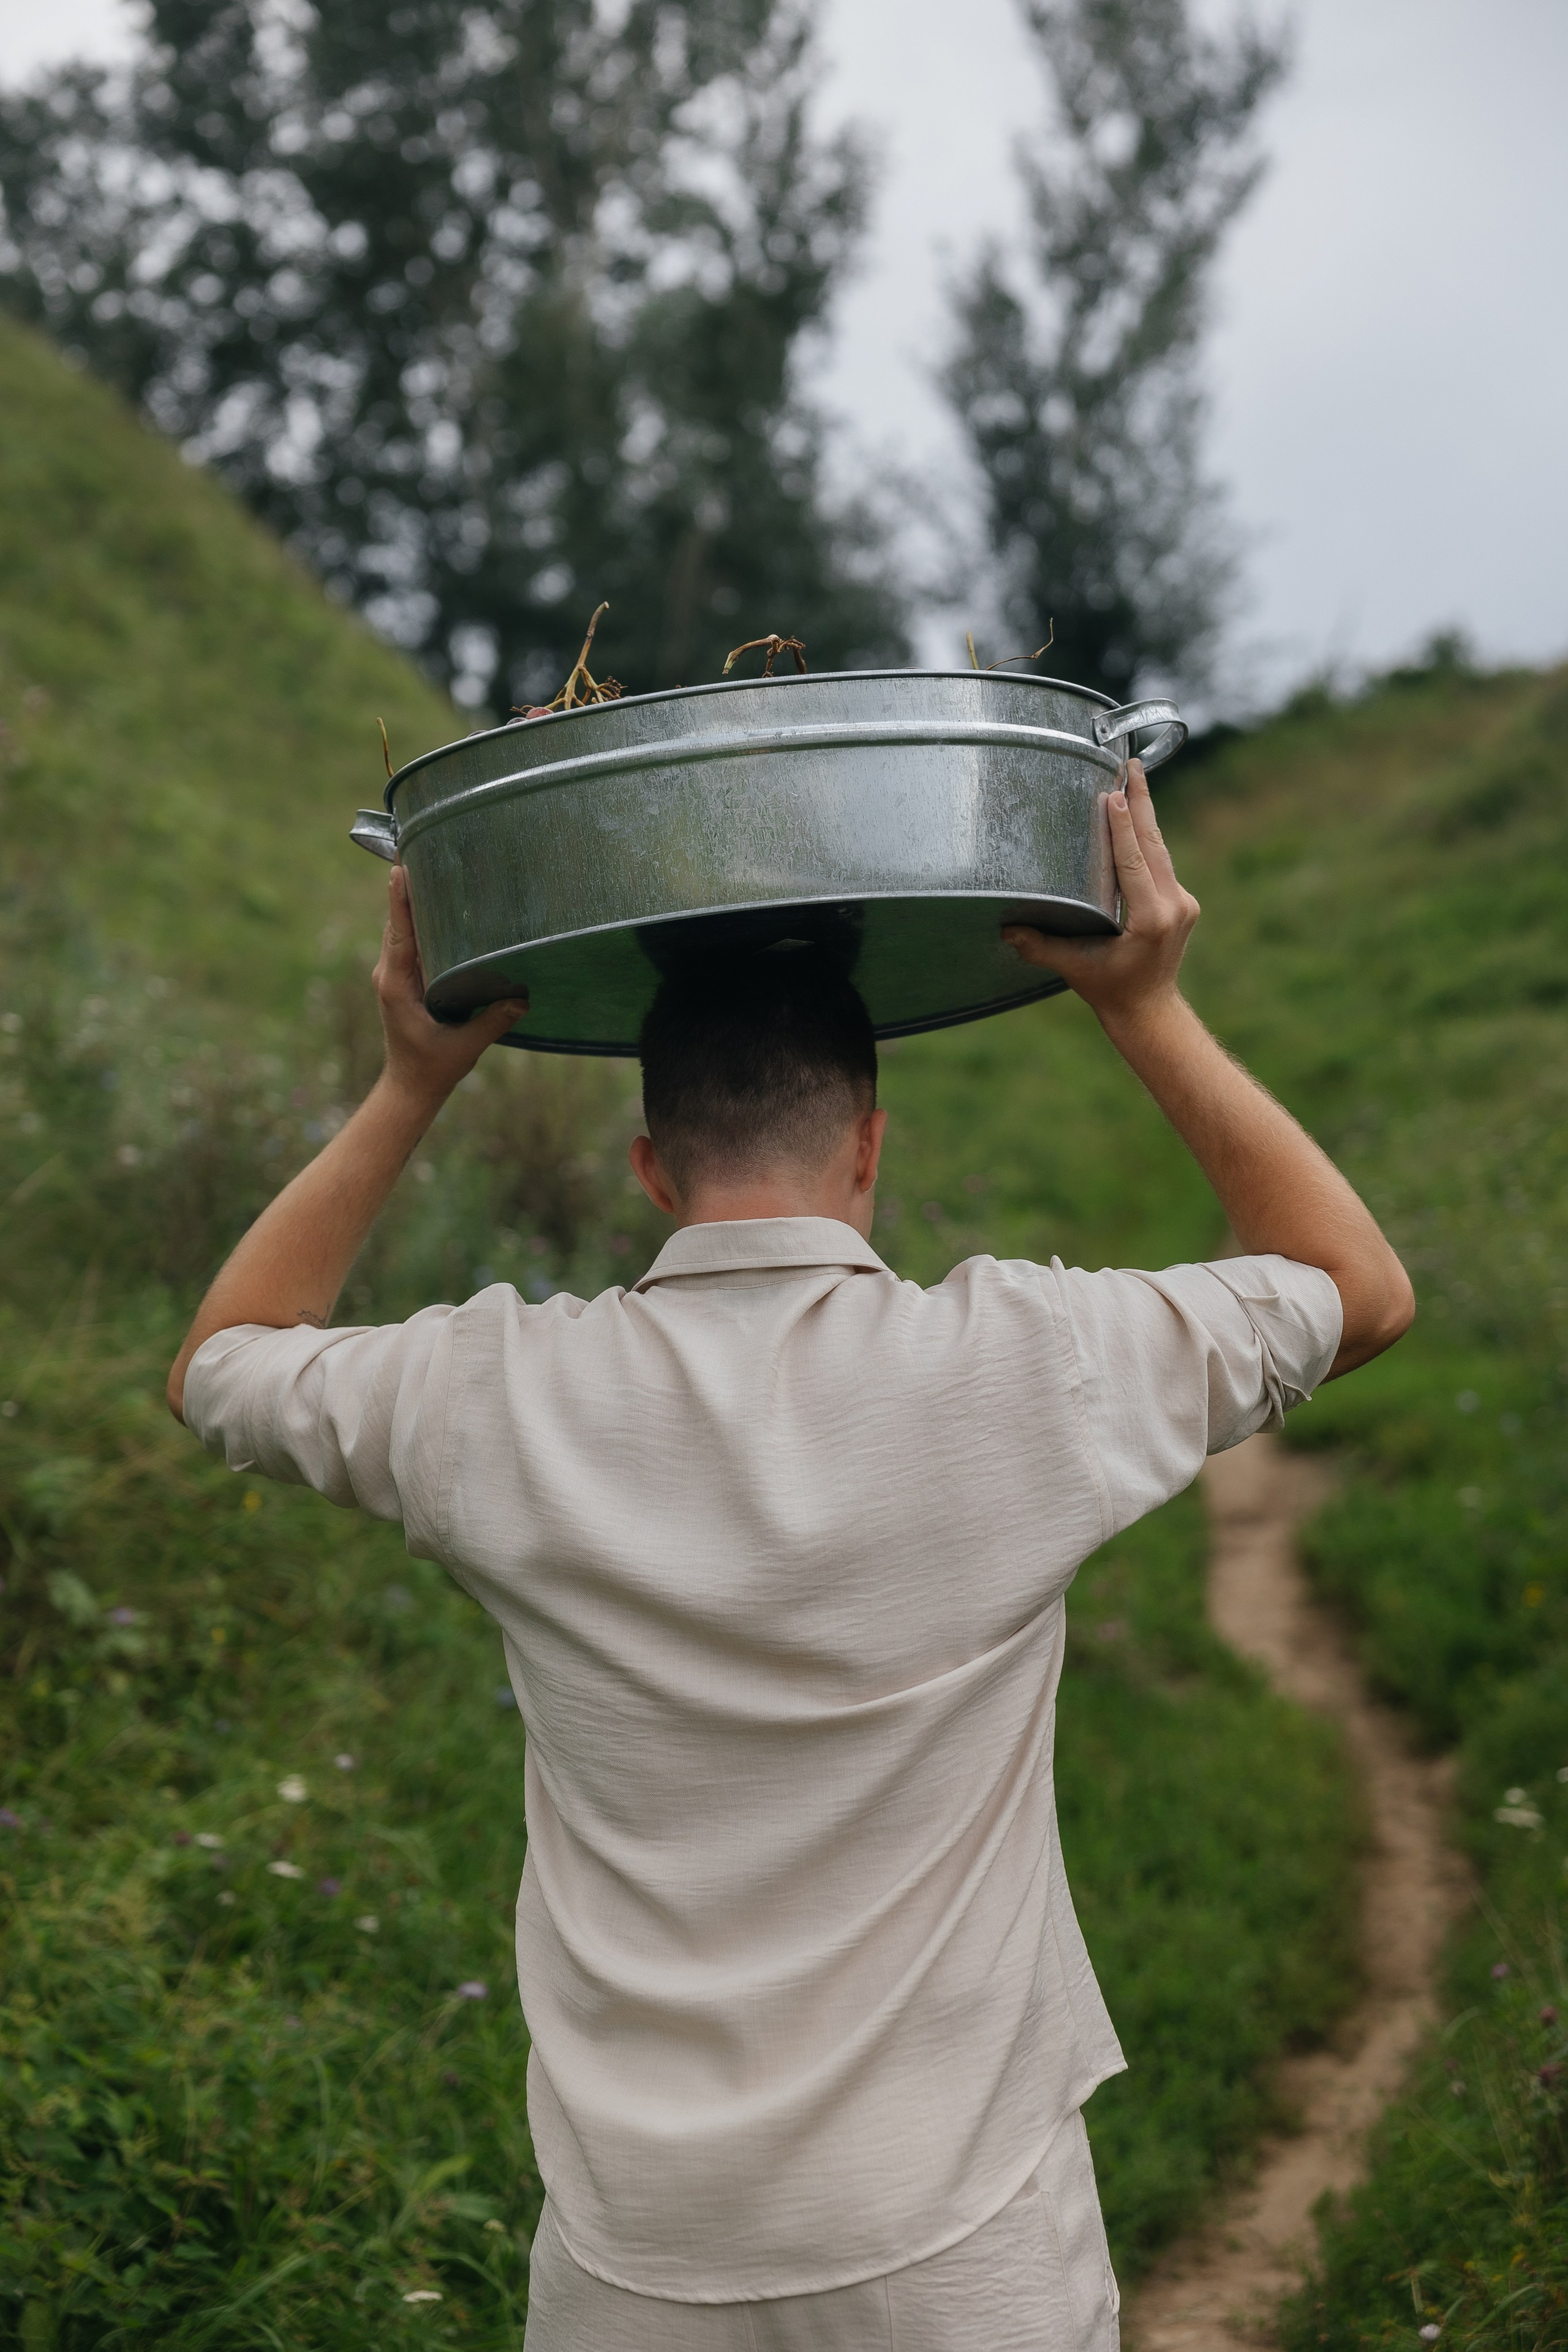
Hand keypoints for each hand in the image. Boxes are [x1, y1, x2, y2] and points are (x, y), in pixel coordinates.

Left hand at [374, 865, 525, 1105]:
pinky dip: (416, 917)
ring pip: (400, 928)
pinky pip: (407, 939)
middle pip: (396, 921)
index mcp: (397, 986)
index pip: (398, 934)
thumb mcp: (466, 1047)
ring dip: (410, 898)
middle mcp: (390, 974)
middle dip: (405, 886)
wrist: (410, 1087)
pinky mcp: (402, 978)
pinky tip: (433, 899)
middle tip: (416, 847)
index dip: (400, 900)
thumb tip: (524, 998)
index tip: (400, 867)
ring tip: (424, 861)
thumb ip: (493, 1021)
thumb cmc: (433, 1068)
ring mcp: (394, 975)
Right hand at [1002, 760, 1199, 1033]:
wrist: (1149, 1010)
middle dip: (1141, 802)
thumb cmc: (1109, 990)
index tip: (1114, 792)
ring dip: (1145, 815)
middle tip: (1132, 765)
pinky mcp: (1184, 902)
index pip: (1133, 860)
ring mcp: (1184, 902)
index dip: (1123, 825)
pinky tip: (1135, 816)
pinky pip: (1162, 863)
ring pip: (1160, 849)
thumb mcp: (1073, 967)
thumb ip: (1041, 947)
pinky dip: (1146, 839)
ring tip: (1134, 779)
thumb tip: (1004, 927)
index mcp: (1151, 919)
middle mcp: (1174, 906)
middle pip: (1153, 843)